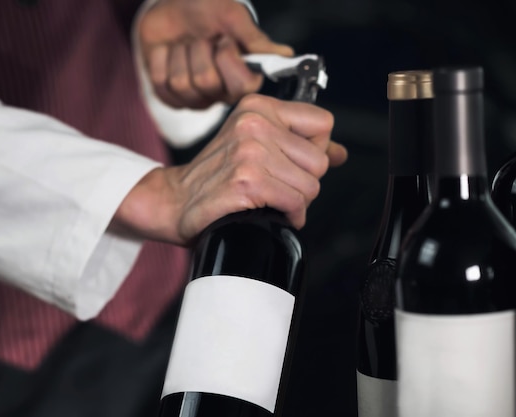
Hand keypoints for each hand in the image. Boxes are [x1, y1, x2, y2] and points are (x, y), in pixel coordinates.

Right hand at [113, 94, 346, 245]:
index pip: (323, 124)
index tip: (290, 162)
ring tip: (271, 200)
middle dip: (304, 182)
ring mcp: (249, 152)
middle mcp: (254, 123)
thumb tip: (340, 153)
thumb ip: (299, 145)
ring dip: (296, 202)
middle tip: (277, 187)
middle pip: (319, 160)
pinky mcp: (246, 181)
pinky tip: (270, 212)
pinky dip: (289, 216)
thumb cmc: (216, 175)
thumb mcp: (255, 145)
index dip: (313, 150)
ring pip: (311, 185)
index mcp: (259, 107)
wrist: (175, 201)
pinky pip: (294, 203)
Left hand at [138, 0, 293, 108]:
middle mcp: (221, 94)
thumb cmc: (207, 10)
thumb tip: (285, 55)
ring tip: (186, 44)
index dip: (229, 58)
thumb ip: (255, 39)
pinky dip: (161, 59)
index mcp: (243, 78)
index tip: (225, 39)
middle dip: (200, 49)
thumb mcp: (233, 16)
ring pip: (181, 83)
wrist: (173, 6)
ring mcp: (195, 99)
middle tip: (203, 38)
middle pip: (206, 81)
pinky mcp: (170, 97)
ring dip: (180, 53)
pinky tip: (169, 52)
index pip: (243, 86)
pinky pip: (161, 84)